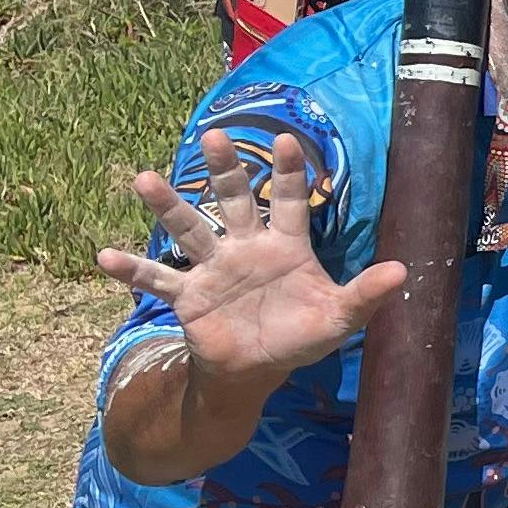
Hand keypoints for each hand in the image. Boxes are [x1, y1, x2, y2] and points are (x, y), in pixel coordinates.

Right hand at [96, 130, 404, 386]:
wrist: (257, 371)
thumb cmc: (299, 337)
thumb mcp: (338, 319)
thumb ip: (366, 294)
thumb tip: (403, 272)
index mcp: (286, 246)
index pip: (292, 200)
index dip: (291, 171)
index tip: (288, 138)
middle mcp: (246, 247)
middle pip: (235, 200)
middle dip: (225, 170)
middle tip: (213, 136)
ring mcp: (214, 269)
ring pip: (189, 229)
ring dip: (167, 206)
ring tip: (143, 179)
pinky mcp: (189, 297)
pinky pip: (157, 280)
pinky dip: (132, 270)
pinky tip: (104, 257)